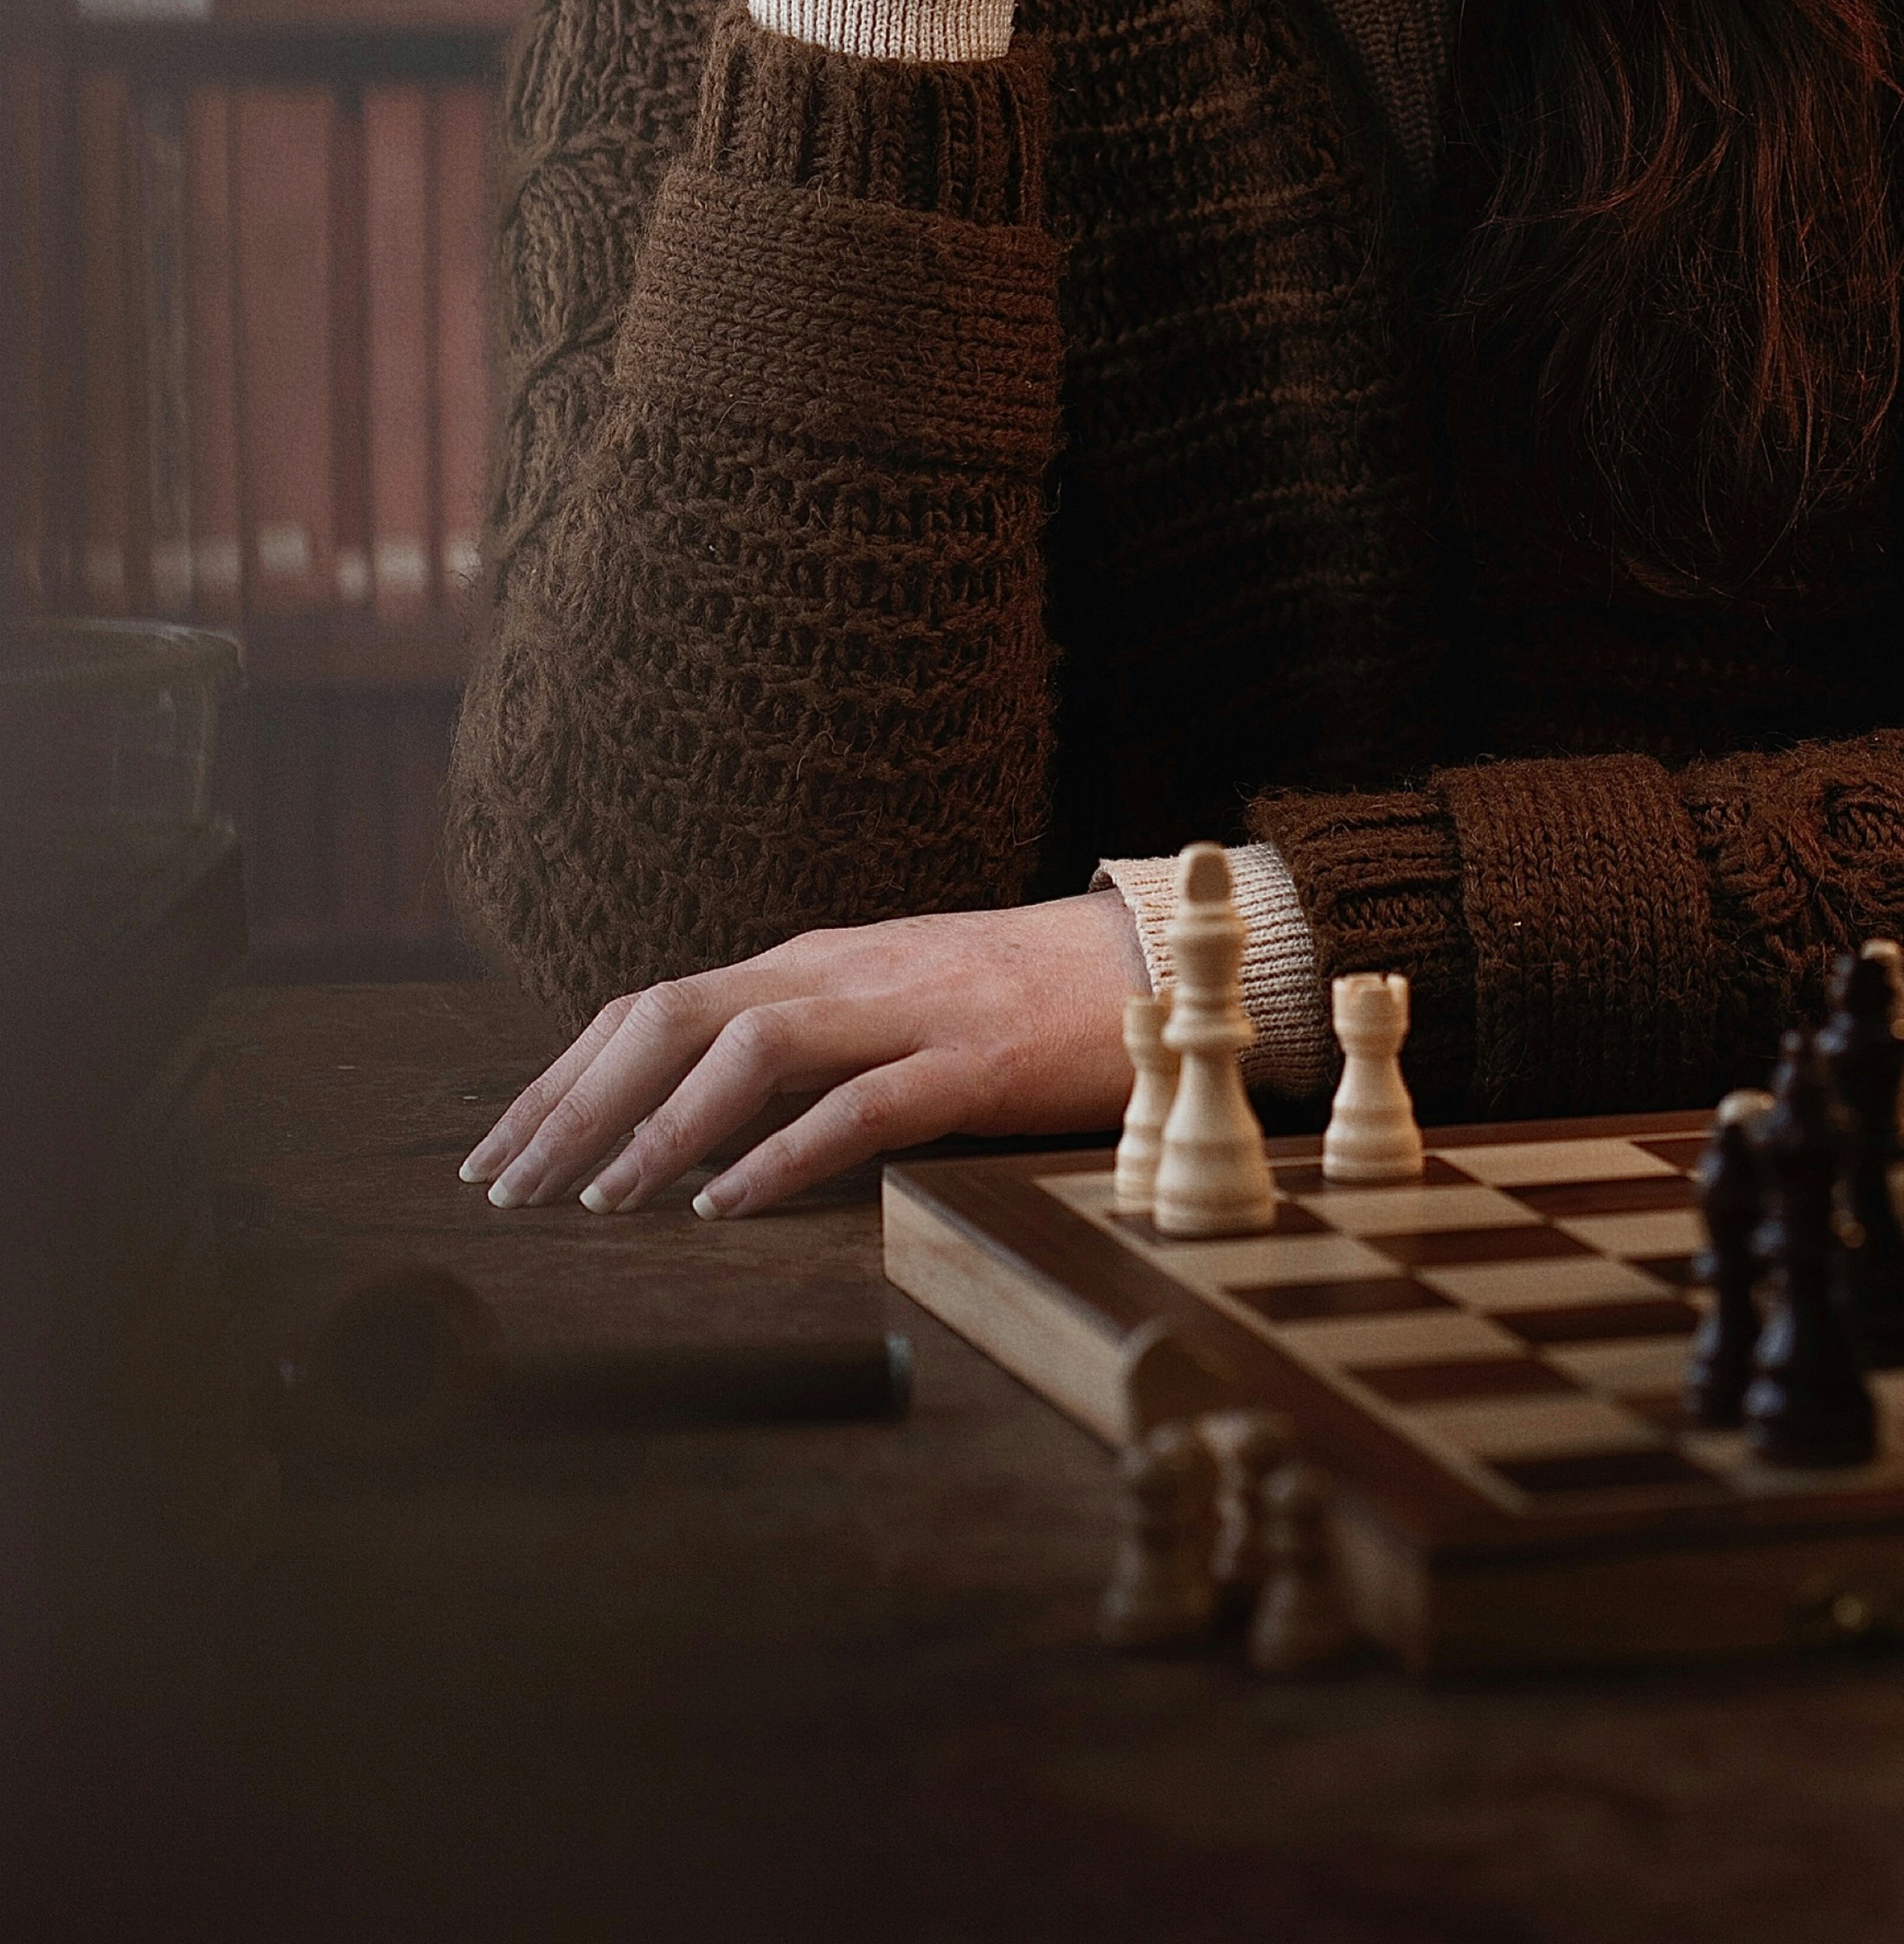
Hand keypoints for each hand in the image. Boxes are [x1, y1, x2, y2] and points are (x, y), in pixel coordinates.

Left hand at [460, 893, 1150, 1218]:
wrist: (1144, 959)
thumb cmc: (1007, 997)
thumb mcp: (880, 1003)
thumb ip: (795, 1041)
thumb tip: (681, 1111)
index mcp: (809, 961)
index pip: (652, 1004)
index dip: (563, 1074)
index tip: (501, 1146)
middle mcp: (839, 971)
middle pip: (672, 1015)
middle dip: (576, 1101)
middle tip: (510, 1186)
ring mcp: (906, 1009)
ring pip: (751, 1048)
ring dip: (661, 1126)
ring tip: (601, 1198)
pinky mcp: (972, 1058)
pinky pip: (860, 1104)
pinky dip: (783, 1153)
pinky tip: (728, 1203)